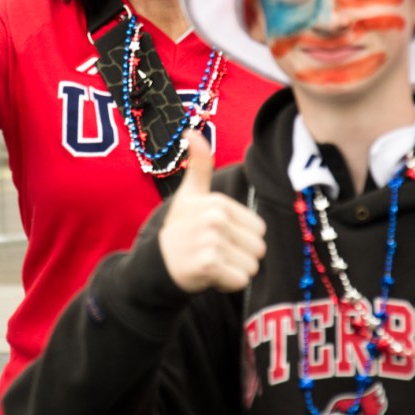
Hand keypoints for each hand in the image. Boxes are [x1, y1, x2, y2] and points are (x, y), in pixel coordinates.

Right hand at [158, 131, 266, 292]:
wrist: (156, 265)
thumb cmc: (179, 229)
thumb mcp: (189, 195)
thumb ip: (198, 165)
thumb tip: (192, 131)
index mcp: (218, 202)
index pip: (259, 230)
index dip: (241, 239)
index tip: (216, 237)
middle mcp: (215, 218)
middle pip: (258, 249)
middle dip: (239, 257)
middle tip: (213, 253)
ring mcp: (211, 241)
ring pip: (251, 267)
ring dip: (233, 272)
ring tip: (210, 263)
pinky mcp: (208, 264)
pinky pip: (240, 280)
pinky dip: (226, 284)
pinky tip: (207, 276)